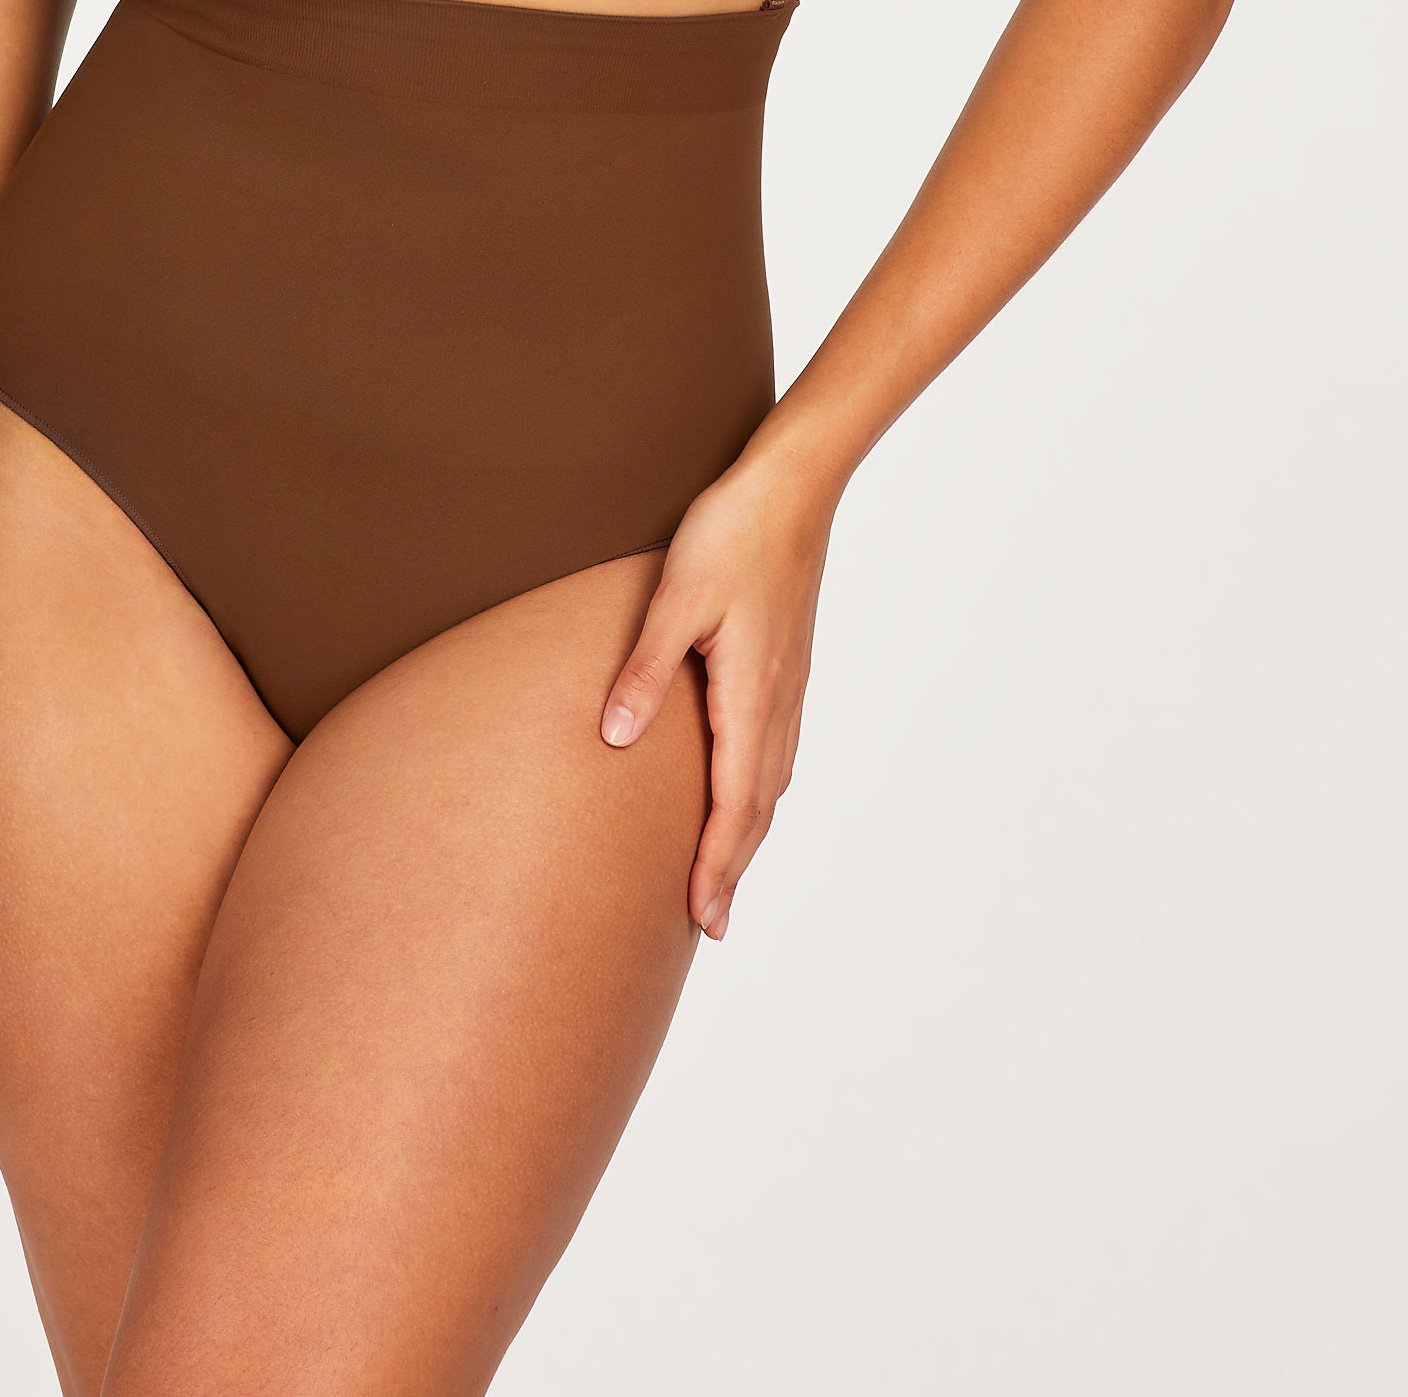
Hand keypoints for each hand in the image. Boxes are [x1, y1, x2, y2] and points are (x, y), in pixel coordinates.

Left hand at [600, 443, 834, 941]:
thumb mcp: (674, 599)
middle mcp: (779, 701)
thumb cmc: (731, 532)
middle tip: (710, 924)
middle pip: (759, 807)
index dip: (717, 866)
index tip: (702, 920)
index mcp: (751, 695)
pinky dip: (761, 789)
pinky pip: (777, 748)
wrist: (793, 484)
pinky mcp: (789, 663)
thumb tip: (614, 739)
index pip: (735, 805)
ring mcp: (790, 683)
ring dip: (750, 833)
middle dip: (734, 867)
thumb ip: (644, 671)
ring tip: (725, 872)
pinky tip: (749, 788)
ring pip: (773, 780)